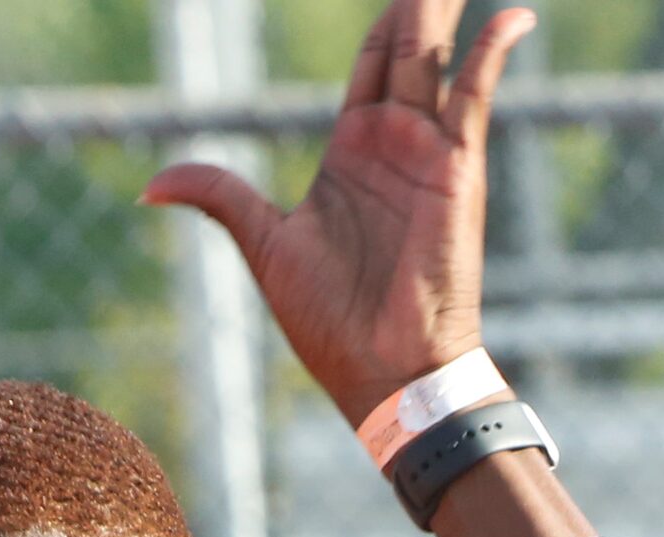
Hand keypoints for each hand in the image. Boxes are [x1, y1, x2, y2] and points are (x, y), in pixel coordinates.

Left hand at [142, 0, 537, 426]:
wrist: (384, 373)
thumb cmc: (329, 323)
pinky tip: (514, 17)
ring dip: (445, 5)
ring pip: (439, 54)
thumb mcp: (266, 246)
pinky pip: (478, 96)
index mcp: (352, 151)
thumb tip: (149, 188)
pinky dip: (494, 52)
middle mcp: (395, 141)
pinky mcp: (457, 171)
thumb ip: (219, 196)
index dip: (383, 17)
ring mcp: (429, 153)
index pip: (372, 58)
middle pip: (409, 42)